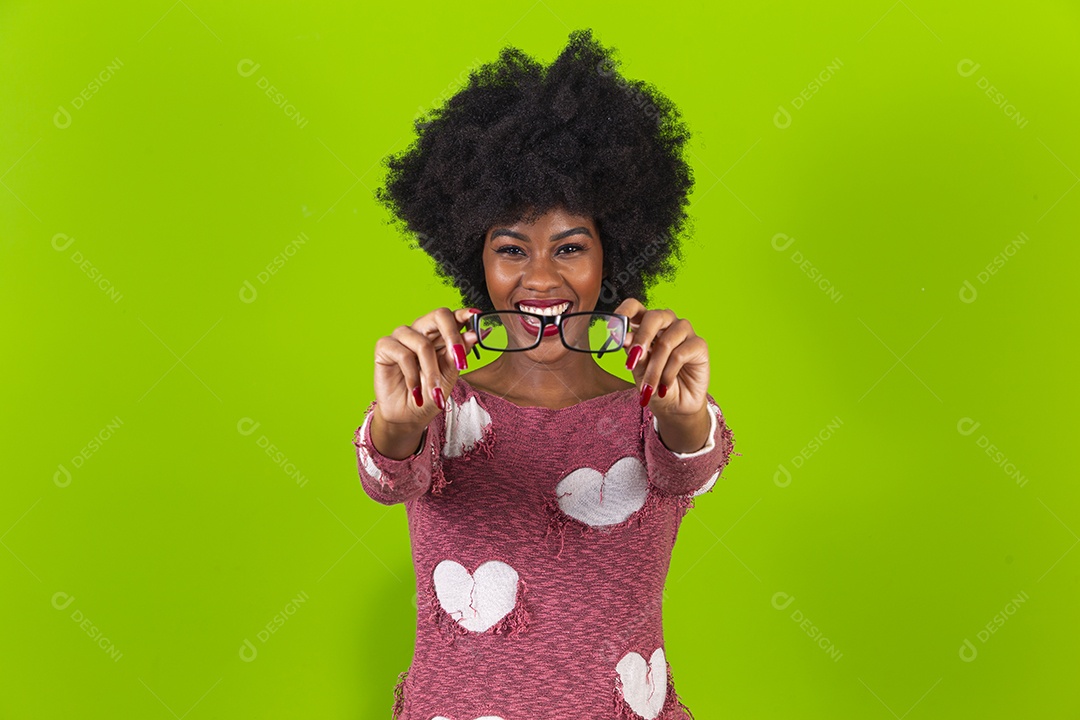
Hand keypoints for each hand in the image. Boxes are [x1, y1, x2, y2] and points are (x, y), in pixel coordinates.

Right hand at [372, 306, 483, 429]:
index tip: (476, 317)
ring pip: (423, 344)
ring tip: (434, 392)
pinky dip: (412, 377)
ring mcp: (402, 336)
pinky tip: (415, 391)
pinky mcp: (384, 346)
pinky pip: (403, 355)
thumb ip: (458, 354)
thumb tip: (474, 334)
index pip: (452, 316)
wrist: (408, 415)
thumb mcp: (449, 375)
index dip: (464, 313)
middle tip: (461, 361)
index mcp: (439, 333)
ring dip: (431, 372)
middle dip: (453, 337)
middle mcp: (421, 329)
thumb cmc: (429, 393)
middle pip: (439, 315)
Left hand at [613, 297, 709, 416]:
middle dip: (641, 339)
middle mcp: (666, 323)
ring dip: (654, 369)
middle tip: (632, 363)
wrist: (674, 406)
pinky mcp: (699, 344)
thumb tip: (624, 338)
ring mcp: (684, 331)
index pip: (634, 307)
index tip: (612, 329)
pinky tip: (665, 386)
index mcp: (646, 324)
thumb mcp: (638, 369)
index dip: (623, 312)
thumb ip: (633, 352)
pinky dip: (668, 373)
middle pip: (654, 317)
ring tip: (649, 387)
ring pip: (666, 342)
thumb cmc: (654, 383)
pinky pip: (680, 354)